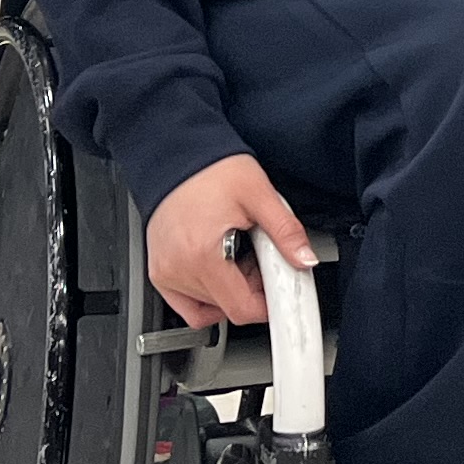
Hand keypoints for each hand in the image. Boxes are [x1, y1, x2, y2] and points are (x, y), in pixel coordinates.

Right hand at [145, 151, 318, 333]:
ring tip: (236, 253)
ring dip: (231, 290)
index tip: (279, 287)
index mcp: (203, 255)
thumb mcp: (258, 193)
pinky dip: (208, 298)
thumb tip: (305, 259)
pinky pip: (187, 306)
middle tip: (258, 256)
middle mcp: (179, 269)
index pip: (242, 308)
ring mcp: (165, 273)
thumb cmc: (210, 170)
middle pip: (228, 308)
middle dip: (252, 290)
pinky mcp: (159, 272)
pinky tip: (220, 272)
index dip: (269, 303)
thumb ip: (286, 231)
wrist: (177, 154)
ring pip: (210, 307)